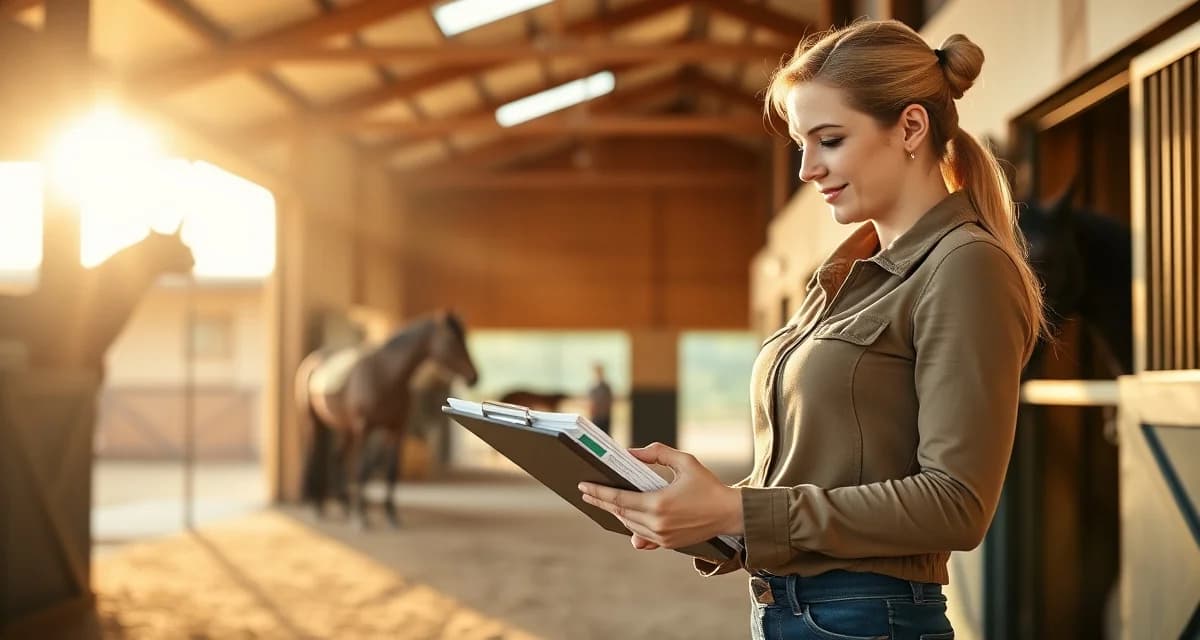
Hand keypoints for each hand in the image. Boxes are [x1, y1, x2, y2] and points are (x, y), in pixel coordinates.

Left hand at [578, 442, 743, 550]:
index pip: (619, 499)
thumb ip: (657, 454)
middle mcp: (657, 523)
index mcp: (659, 503)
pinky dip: (630, 525)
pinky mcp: (667, 544)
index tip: (583, 486)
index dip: (599, 492)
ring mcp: (662, 537)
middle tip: (586, 492)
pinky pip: (641, 536)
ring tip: (603, 500)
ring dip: (615, 512)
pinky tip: (622, 517)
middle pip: (620, 513)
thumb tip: (631, 453)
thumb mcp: (685, 462)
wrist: (729, 514)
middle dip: (601, 501)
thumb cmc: (708, 485)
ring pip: (629, 525)